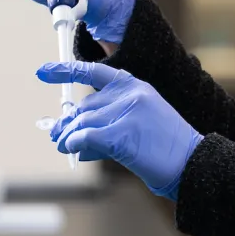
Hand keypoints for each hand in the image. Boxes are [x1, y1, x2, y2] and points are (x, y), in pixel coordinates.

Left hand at [39, 61, 200, 198]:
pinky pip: (84, 137)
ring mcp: (126, 112)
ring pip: (81, 123)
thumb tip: (69, 134)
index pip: (94, 72)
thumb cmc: (165, 148)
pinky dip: (73, 144)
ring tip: (63, 146)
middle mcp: (130, 94)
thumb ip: (107, 121)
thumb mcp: (138, 124)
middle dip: (67, 122)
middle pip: (84, 106)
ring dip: (68, 136)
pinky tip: (71, 150)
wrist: (192, 164)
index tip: (43, 73)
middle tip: (56, 136)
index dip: (66, 71)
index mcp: (135, 86)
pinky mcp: (121, 134)